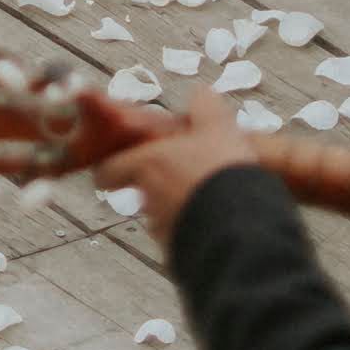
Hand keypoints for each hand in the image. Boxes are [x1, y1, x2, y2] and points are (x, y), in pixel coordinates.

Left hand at [89, 82, 261, 249]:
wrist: (242, 227)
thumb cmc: (222, 172)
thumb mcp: (219, 127)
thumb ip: (205, 106)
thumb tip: (200, 94)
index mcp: (147, 165)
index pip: (107, 171)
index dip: (111, 168)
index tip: (120, 167)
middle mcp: (147, 199)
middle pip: (139, 194)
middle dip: (157, 187)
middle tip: (183, 177)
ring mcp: (163, 230)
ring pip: (160, 218)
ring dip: (176, 210)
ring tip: (207, 201)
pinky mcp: (180, 255)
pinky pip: (181, 240)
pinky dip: (192, 232)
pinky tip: (216, 224)